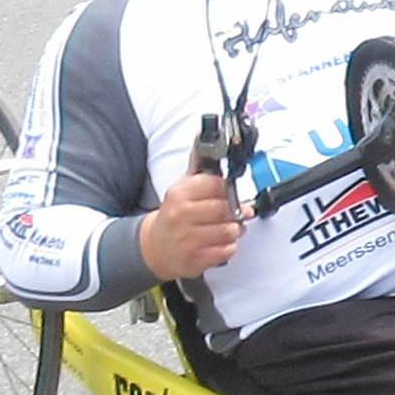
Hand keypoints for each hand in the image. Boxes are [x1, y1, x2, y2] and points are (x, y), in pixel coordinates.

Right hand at [144, 165, 242, 280]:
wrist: (156, 247)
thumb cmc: (175, 216)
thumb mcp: (182, 188)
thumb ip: (198, 167)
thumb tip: (202, 135)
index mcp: (179, 194)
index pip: (216, 184)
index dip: (229, 189)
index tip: (230, 192)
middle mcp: (181, 216)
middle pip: (225, 208)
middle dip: (237, 211)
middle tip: (238, 212)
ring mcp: (187, 239)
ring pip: (229, 231)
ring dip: (236, 230)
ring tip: (230, 228)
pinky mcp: (195, 259)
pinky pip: (226, 251)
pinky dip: (229, 247)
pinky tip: (221, 243)